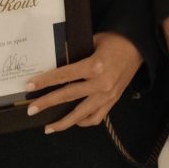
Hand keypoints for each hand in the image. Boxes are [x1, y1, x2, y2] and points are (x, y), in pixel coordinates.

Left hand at [24, 32, 142, 133]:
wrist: (139, 47)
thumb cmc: (115, 40)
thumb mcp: (92, 40)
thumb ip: (75, 52)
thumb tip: (57, 58)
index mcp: (94, 66)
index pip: (63, 76)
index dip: (45, 81)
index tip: (29, 86)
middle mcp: (100, 84)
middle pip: (68, 96)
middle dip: (47, 104)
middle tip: (31, 110)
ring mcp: (108, 95)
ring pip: (81, 114)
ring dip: (63, 122)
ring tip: (48, 127)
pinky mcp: (113, 101)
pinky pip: (96, 117)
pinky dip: (84, 122)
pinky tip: (74, 122)